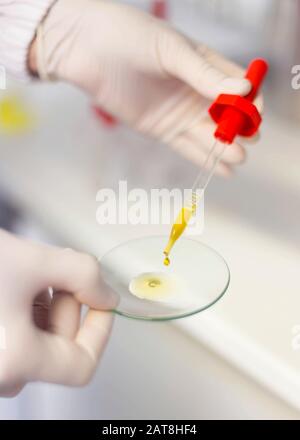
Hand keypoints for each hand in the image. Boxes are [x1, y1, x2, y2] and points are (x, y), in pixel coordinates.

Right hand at [0, 229, 116, 396]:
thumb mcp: (32, 259)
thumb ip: (83, 274)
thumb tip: (106, 294)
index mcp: (15, 359)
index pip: (82, 365)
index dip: (100, 331)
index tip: (102, 301)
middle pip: (59, 348)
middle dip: (68, 305)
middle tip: (60, 271)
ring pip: (37, 341)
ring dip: (47, 304)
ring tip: (32, 271)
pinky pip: (15, 338)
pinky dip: (27, 309)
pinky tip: (17, 282)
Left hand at [32, 0, 262, 176]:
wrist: (86, 49)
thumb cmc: (129, 37)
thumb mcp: (171, 51)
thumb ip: (204, 74)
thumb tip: (245, 89)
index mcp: (206, 64)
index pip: (240, 86)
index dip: (251, 101)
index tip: (254, 113)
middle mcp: (197, 91)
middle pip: (229, 115)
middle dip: (241, 128)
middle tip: (245, 138)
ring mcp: (180, 113)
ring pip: (210, 135)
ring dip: (226, 147)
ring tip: (237, 156)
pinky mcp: (162, 130)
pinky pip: (188, 148)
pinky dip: (205, 159)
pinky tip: (223, 169)